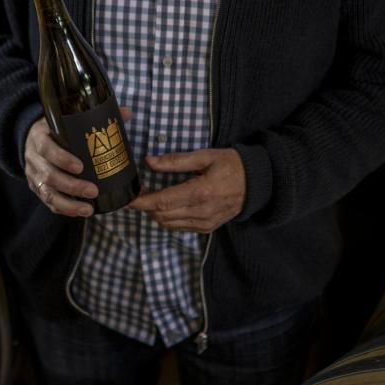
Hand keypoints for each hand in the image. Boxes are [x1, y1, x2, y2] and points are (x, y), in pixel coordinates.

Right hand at [22, 107, 133, 217]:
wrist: (30, 138)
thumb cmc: (55, 129)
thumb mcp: (65, 119)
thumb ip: (93, 116)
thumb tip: (126, 112)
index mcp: (39, 136)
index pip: (47, 148)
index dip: (62, 159)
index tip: (80, 166)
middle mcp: (33, 157)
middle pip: (48, 175)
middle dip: (72, 186)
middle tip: (93, 191)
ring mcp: (34, 175)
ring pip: (47, 193)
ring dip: (69, 203)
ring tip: (89, 209)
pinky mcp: (36, 188)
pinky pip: (48, 202)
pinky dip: (64, 209)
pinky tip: (80, 212)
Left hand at [128, 148, 244, 232]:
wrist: (257, 184)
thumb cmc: (232, 165)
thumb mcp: (206, 156)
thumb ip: (176, 160)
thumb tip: (149, 161)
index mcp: (200, 192)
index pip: (162, 201)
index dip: (141, 202)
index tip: (127, 198)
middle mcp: (201, 212)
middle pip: (162, 215)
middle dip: (145, 206)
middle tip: (139, 191)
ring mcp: (205, 223)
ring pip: (168, 224)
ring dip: (155, 212)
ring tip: (150, 197)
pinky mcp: (207, 228)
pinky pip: (179, 227)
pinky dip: (167, 219)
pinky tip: (166, 206)